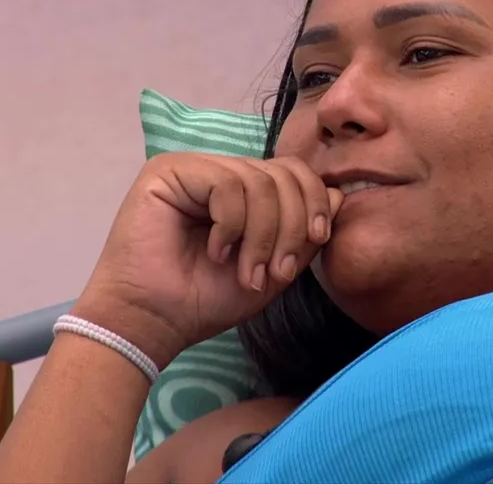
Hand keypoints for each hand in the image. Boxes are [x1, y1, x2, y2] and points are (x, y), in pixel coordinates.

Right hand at [72, 152, 344, 368]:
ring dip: (262, 236)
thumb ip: (303, 235)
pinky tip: (215, 251)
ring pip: (259, 181)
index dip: (314, 202)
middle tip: (276, 272)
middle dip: (291, 225)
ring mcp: (193, 169)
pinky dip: (231, 226)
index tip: (316, 242)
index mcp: (243, 192)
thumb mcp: (272, 269)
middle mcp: (219, 172)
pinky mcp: (168, 171)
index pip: (293, 173)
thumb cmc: (205, 300)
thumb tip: (338, 194)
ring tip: (246, 272)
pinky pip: (227, 185)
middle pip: (283, 174)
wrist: (153, 322)